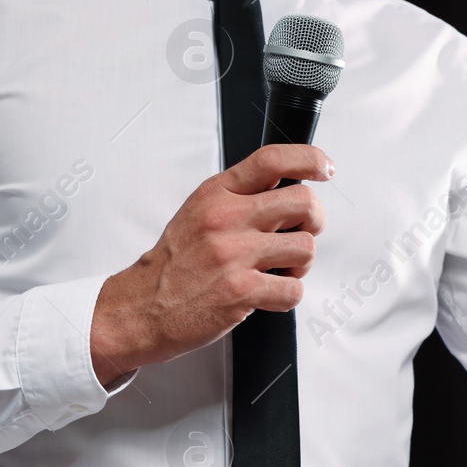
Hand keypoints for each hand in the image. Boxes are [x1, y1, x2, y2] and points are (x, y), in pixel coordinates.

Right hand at [89, 144, 333, 384]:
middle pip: (304, 201)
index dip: (309, 159)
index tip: (325, 169)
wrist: (141, 307)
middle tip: (299, 235)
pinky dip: (287, 296)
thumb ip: (239, 196)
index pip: (272, 159)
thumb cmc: (175, 264)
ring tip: (278, 271)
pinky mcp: (239, 290)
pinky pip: (294, 289)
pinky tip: (267, 294)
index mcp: (217, 193)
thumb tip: (286, 190)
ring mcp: (233, 254)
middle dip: (314, 221)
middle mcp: (226, 218)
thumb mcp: (199, 212)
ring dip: (300, 264)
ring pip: (306, 247)